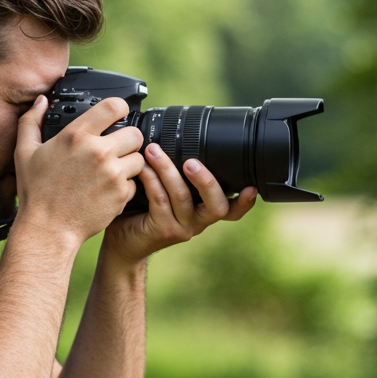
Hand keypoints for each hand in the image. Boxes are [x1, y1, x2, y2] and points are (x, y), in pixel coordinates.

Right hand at [13, 95, 145, 244]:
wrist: (48, 229)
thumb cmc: (36, 192)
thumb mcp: (25, 152)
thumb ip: (31, 121)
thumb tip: (42, 101)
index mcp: (76, 136)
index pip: (114, 106)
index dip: (121, 107)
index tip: (119, 114)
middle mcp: (98, 152)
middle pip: (134, 133)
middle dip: (128, 139)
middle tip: (116, 148)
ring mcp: (112, 174)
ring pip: (139, 158)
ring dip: (129, 162)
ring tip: (112, 170)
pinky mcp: (121, 194)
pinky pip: (135, 182)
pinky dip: (126, 185)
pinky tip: (108, 189)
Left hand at [102, 143, 256, 265]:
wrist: (124, 242)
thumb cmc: (145, 211)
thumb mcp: (169, 192)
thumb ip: (181, 175)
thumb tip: (180, 136)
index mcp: (205, 211)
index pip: (233, 209)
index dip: (245, 201)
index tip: (252, 187)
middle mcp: (199, 221)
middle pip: (217, 205)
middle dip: (207, 181)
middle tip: (191, 162)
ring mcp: (183, 228)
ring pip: (182, 197)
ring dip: (167, 170)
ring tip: (153, 150)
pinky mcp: (164, 230)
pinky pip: (160, 201)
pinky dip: (151, 180)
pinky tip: (143, 167)